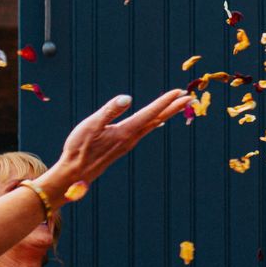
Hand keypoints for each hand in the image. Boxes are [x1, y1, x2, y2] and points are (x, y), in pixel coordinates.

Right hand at [42, 90, 189, 198]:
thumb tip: (128, 98)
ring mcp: (128, 143)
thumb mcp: (91, 125)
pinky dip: (155, 122)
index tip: (180, 92)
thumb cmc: (79, 148)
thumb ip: (109, 111)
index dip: (165, 101)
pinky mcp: (123, 145)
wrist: (75, 173)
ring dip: (166, 114)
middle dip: (174, 108)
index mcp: (126, 131)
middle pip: (157, 119)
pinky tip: (157, 122)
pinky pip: (144, 131)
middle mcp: (131, 138)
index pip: (150, 113)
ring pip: (152, 125)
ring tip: (179, 105)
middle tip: (190, 97)